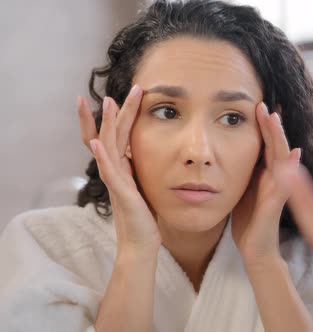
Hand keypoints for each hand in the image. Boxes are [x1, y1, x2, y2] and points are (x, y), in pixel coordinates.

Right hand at [77, 86, 160, 255]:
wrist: (141, 243)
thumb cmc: (144, 216)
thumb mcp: (144, 185)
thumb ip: (139, 169)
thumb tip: (143, 154)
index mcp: (122, 168)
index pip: (118, 136)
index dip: (118, 116)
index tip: (121, 94)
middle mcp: (115, 171)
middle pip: (110, 135)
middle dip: (112, 112)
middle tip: (112, 90)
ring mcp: (116, 181)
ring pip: (108, 147)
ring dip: (106, 124)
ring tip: (105, 103)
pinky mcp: (121, 194)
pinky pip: (109, 172)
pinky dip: (102, 156)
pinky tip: (97, 142)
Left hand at [231, 103, 300, 267]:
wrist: (255, 250)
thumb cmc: (248, 220)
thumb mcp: (241, 188)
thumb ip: (244, 169)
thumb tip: (240, 146)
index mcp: (266, 173)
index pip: (267, 143)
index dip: (265, 124)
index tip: (259, 103)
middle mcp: (277, 178)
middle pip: (277, 145)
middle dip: (272, 125)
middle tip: (265, 104)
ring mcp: (280, 191)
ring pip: (283, 159)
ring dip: (279, 139)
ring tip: (275, 119)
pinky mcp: (277, 206)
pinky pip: (284, 185)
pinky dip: (289, 169)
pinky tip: (294, 154)